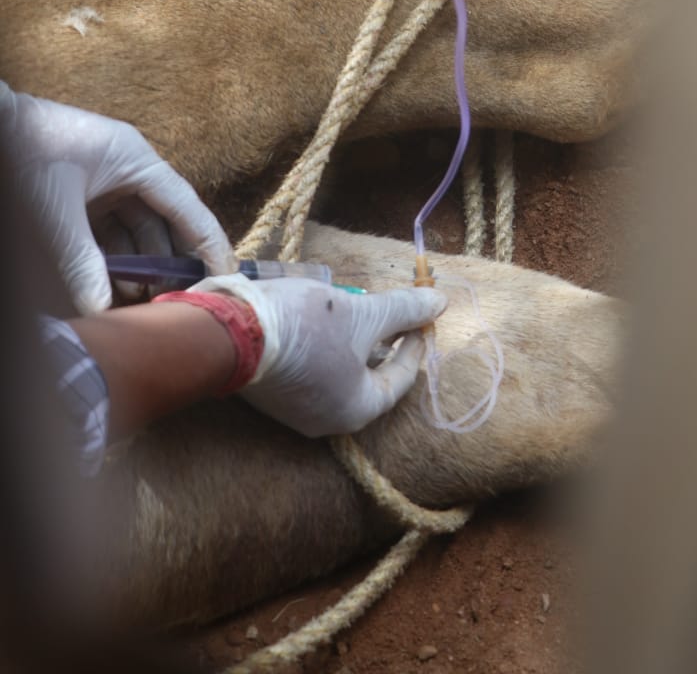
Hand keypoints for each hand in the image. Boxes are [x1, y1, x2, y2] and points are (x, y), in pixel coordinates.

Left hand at [0, 85, 234, 314]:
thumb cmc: (24, 155)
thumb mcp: (57, 212)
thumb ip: (81, 261)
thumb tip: (100, 309)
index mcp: (136, 160)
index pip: (185, 205)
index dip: (208, 241)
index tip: (226, 273)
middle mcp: (127, 170)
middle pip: (164, 221)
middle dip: (170, 260)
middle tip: (181, 297)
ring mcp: (104, 182)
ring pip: (136, 229)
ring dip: (139, 262)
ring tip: (140, 297)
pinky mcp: (83, 195)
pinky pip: (109, 229)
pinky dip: (112, 256)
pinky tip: (111, 284)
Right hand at [191, 272, 446, 435]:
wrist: (229, 332)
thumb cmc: (307, 327)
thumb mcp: (362, 313)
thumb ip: (403, 310)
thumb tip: (441, 303)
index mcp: (356, 410)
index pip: (400, 378)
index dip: (415, 341)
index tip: (421, 313)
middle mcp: (326, 420)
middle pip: (368, 377)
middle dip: (382, 339)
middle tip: (390, 309)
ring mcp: (294, 410)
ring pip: (339, 372)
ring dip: (352, 341)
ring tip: (355, 307)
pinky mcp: (271, 392)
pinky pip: (312, 370)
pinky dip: (325, 346)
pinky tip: (321, 318)